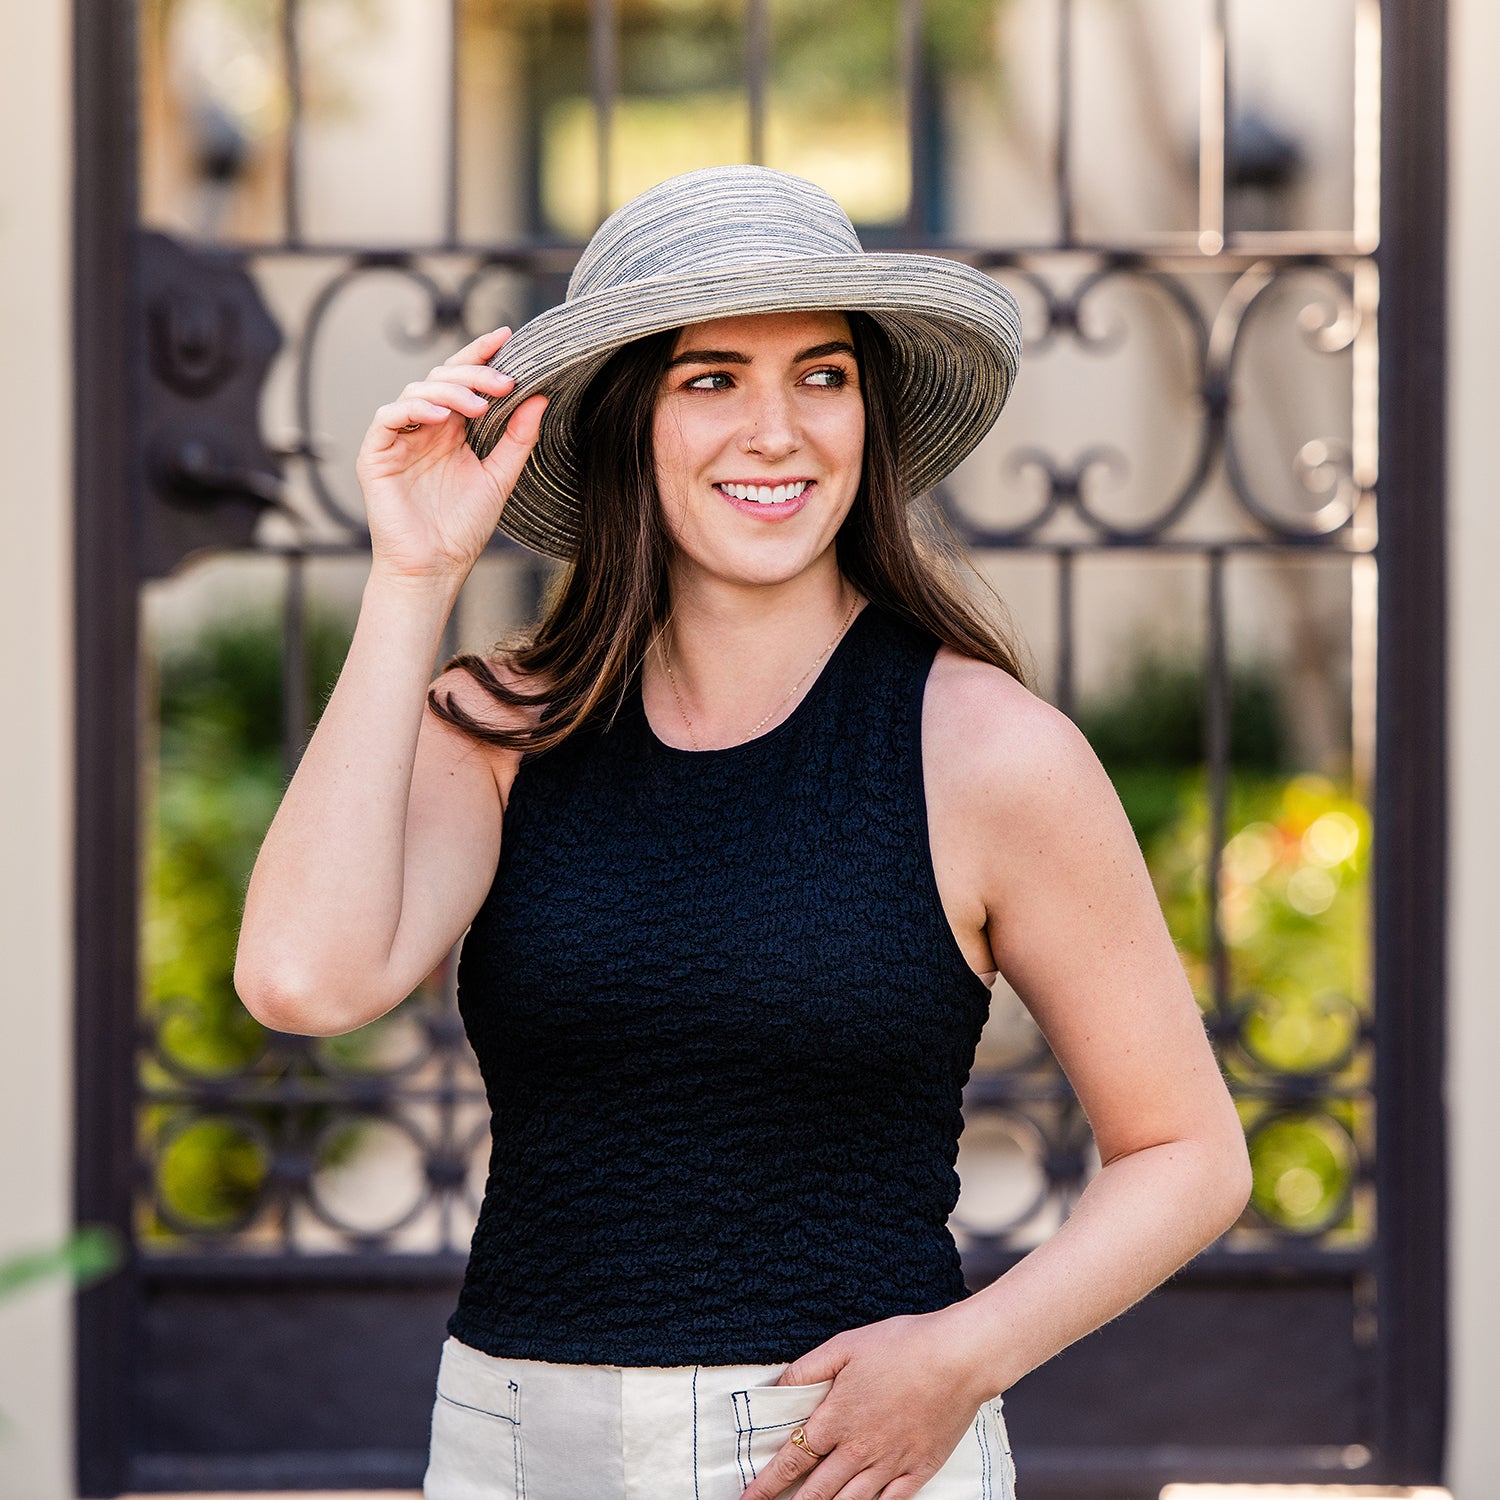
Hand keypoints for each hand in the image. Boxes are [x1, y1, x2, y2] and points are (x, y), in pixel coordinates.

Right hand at [353, 325, 547, 585]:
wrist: (435, 568)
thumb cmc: (463, 529)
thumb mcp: (500, 478)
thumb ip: (518, 439)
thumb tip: (541, 398)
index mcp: (451, 431)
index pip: (464, 382)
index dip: (481, 355)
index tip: (508, 337)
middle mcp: (423, 428)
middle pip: (441, 379)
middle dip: (473, 375)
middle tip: (503, 381)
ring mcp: (398, 439)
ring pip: (416, 392)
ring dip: (449, 393)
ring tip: (479, 406)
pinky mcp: (375, 453)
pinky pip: (388, 417)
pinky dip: (413, 409)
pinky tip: (440, 418)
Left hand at [739, 1306, 997, 1499]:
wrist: (958, 1358)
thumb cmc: (901, 1345)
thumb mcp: (845, 1345)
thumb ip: (807, 1370)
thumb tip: (776, 1388)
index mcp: (836, 1418)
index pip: (792, 1460)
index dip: (767, 1484)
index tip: (748, 1499)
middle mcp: (858, 1450)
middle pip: (816, 1492)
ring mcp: (889, 1465)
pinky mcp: (917, 1471)